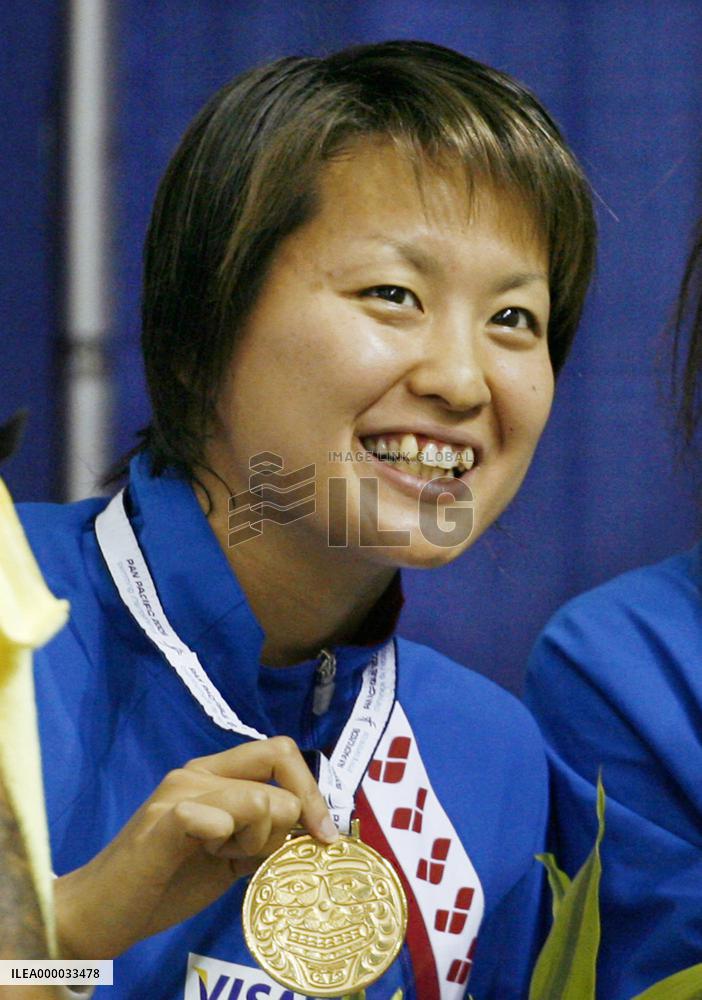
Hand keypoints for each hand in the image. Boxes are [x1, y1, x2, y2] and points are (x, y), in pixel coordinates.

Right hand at [54, 736, 337, 958]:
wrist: (102, 911)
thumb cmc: (168, 882)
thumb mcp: (232, 855)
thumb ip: (264, 833)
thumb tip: (313, 828)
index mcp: (216, 773)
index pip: (280, 750)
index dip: (311, 790)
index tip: (322, 835)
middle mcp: (198, 771)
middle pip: (278, 762)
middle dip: (286, 819)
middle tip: (255, 854)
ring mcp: (179, 792)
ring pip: (259, 798)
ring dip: (254, 841)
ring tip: (220, 859)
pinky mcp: (162, 821)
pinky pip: (217, 817)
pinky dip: (226, 840)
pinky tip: (209, 858)